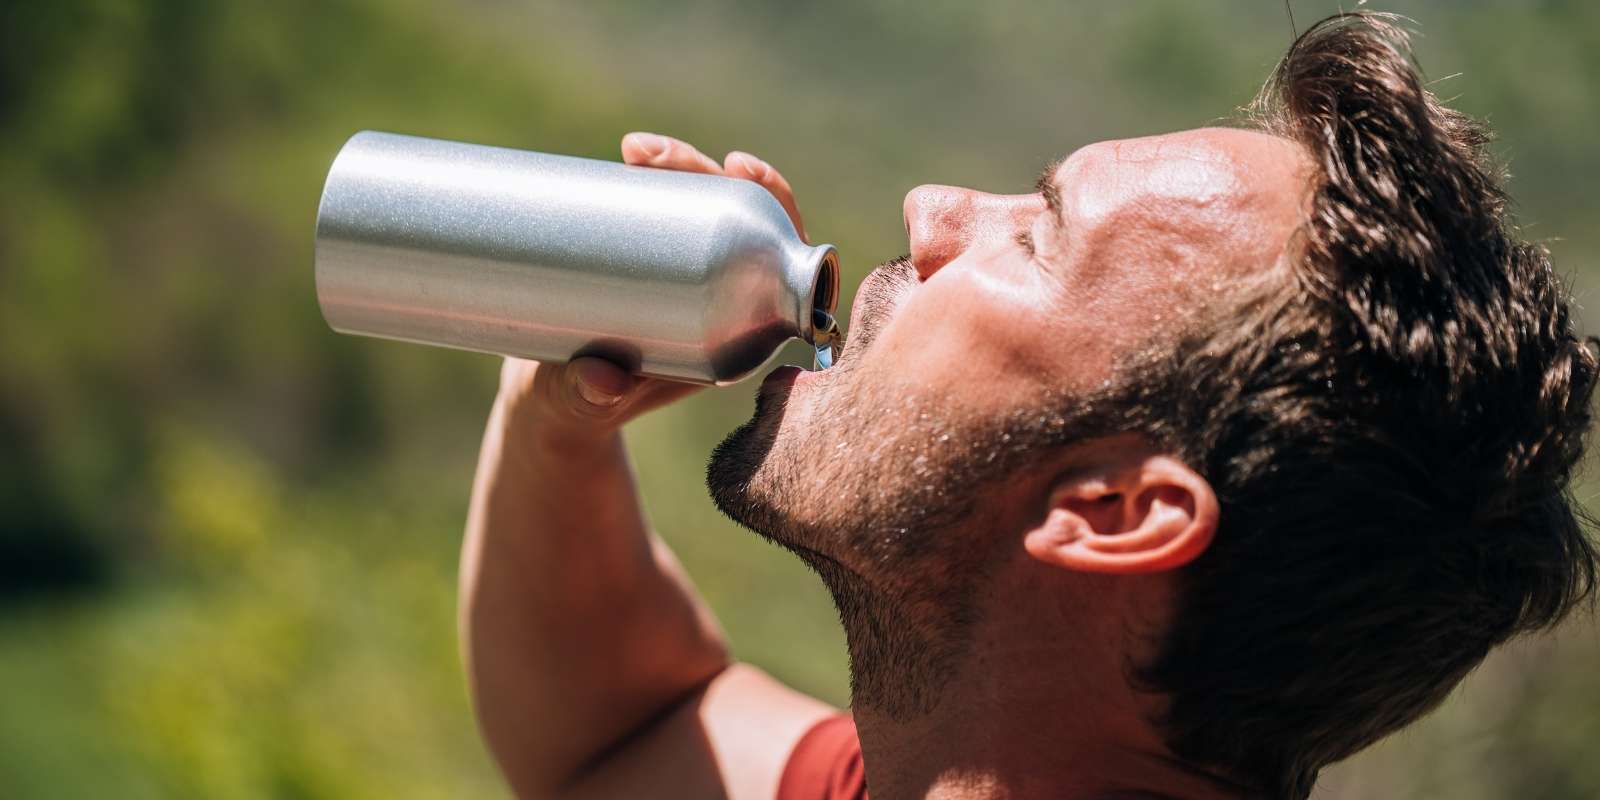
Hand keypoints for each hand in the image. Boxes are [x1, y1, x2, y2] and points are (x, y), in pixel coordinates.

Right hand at [497, 132, 810, 445]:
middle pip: (738, 219)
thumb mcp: (585, 403)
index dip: (774, 204)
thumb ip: (592, 398)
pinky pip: (670, 212)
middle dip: (706, 172)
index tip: (737, 167)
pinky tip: (634, 154)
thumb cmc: (578, 408)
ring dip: (680, 166)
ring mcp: (690, 278)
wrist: (554, 402)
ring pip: (702, 208)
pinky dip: (658, 179)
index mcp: (738, 337)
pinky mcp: (656, 262)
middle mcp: (724, 301)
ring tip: (635, 150)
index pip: (775, 259)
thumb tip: (602, 382)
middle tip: (647, 155)